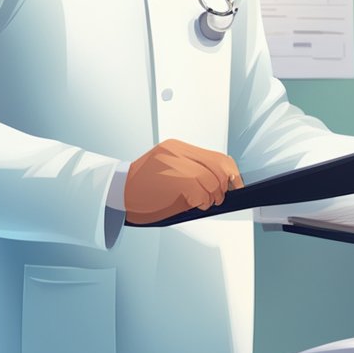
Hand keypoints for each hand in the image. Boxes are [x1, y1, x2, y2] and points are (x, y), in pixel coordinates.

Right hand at [124, 139, 244, 223]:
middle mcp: (176, 152)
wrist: (116, 193)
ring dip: (213, 196)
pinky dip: (203, 201)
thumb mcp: (169, 173)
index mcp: (177, 148)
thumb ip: (193, 173)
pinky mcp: (171, 178)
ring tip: (205, 203)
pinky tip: (196, 205)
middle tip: (218, 199)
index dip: (232, 173)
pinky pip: (200, 190)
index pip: (217, 157)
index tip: (236, 185)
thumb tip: (221, 186)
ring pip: (211, 179)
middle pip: (219, 166)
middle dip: (224, 186)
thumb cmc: (143, 189)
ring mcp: (174, 163)